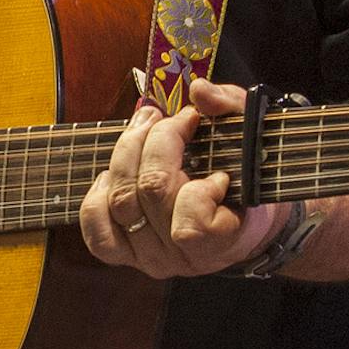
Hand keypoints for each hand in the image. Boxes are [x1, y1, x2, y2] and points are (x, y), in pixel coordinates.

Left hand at [80, 79, 284, 275]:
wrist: (239, 223)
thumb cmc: (245, 178)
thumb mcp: (252, 138)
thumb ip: (231, 109)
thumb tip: (199, 91)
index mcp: (221, 240)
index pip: (192, 222)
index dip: (200, 189)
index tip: (221, 171)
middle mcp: (180, 256)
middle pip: (151, 191)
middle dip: (158, 141)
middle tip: (167, 118)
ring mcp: (149, 257)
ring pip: (120, 200)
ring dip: (127, 153)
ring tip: (143, 128)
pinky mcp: (124, 254)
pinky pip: (96, 230)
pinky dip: (98, 195)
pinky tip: (113, 173)